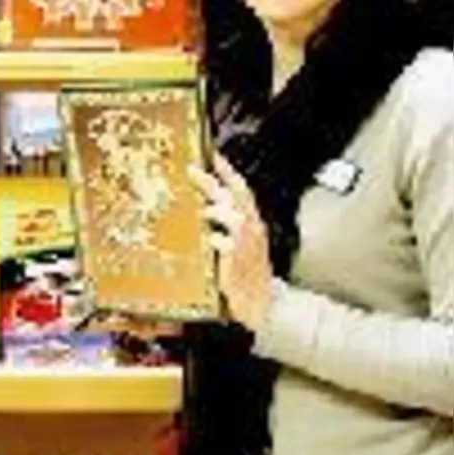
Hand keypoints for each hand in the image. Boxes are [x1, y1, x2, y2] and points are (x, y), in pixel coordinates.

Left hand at [192, 153, 273, 331]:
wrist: (261, 299)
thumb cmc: (248, 269)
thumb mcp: (243, 241)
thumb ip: (228, 223)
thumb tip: (206, 205)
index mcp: (253, 220)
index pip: (242, 189)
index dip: (228, 171)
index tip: (213, 155)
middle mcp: (252, 227)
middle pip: (233, 196)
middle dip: (212, 180)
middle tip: (191, 169)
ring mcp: (246, 242)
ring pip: (231, 214)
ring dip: (214, 210)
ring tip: (203, 211)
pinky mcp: (237, 258)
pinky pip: (222, 241)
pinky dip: (214, 238)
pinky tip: (209, 241)